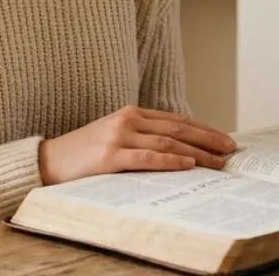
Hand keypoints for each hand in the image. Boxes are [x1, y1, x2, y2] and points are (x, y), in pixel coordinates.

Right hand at [38, 105, 236, 184]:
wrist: (48, 160)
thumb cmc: (83, 153)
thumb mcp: (115, 137)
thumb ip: (142, 138)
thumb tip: (179, 152)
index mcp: (132, 113)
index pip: (177, 120)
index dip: (204, 129)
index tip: (224, 139)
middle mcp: (129, 120)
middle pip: (178, 129)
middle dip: (208, 139)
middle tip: (231, 150)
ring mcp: (119, 137)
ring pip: (169, 143)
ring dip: (198, 153)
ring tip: (218, 162)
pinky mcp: (109, 156)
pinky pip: (147, 158)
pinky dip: (171, 161)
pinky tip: (188, 165)